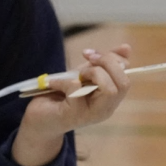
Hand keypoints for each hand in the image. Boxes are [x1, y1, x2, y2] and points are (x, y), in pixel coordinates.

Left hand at [12, 45, 132, 165]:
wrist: (39, 118)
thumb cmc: (62, 95)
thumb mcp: (84, 74)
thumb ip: (103, 62)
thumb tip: (126, 47)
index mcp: (111, 99)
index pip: (126, 77)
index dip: (113, 59)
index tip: (91, 53)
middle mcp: (106, 109)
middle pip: (123, 83)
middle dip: (107, 63)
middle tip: (87, 60)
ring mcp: (92, 114)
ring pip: (110, 90)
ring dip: (93, 73)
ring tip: (76, 75)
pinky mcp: (75, 115)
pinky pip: (77, 89)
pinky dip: (64, 81)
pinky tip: (53, 83)